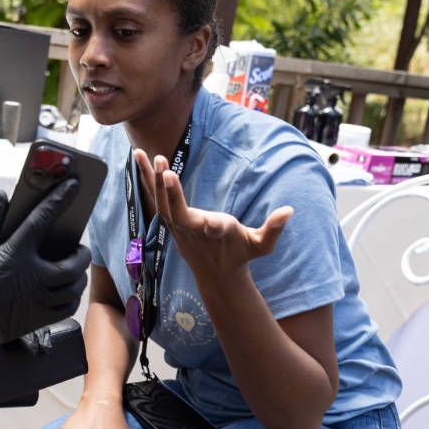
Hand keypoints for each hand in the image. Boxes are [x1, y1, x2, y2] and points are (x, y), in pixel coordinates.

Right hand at [0, 183, 91, 350]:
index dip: (60, 199)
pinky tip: (65, 289)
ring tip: (71, 267)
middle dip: (80, 252)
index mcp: (12, 256)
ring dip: (78, 275)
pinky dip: (72, 296)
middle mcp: (31, 280)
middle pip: (73, 263)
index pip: (43, 220)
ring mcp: (37, 303)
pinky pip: (68, 308)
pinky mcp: (37, 321)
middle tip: (76, 247)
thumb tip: (1, 196)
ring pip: (74, 287)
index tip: (74, 186)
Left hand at [135, 148, 290, 283]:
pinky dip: (147, 179)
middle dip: (172, 193)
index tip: (213, 220)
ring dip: (153, 179)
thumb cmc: (240, 255)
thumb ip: (273, 230)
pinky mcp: (170, 221)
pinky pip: (155, 198)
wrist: (216, 275)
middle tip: (166, 170)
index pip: (213, 229)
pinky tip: (138, 157)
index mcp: (217, 234)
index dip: (213, 225)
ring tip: (143, 154)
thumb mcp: (260, 245)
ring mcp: (178, 227)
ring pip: (160, 203)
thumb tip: (289, 211)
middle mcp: (193, 231)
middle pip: (177, 213)